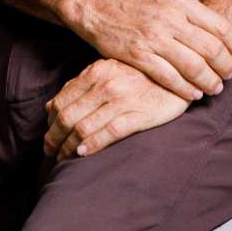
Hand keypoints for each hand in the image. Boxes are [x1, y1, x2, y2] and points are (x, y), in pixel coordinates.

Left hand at [44, 59, 187, 159]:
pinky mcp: (140, 114)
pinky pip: (109, 133)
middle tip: (50, 153)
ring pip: (84, 127)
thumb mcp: (109, 71)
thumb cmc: (143, 75)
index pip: (61, 101)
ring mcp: (123, 99)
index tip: (48, 136)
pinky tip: (82, 154)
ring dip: (68, 147)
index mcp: (96, 72)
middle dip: (54, 139)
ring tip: (62, 158)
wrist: (183, 74)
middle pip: (68, 117)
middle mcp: (106, 84)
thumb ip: (81, 86)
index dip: (49, 123)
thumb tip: (50, 107)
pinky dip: (91, 145)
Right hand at [69, 0, 231, 101]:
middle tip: (230, 75)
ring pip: (192, 65)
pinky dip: (185, 88)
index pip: (220, 26)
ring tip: (216, 88)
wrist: (99, 8)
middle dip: (225, 66)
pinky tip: (193, 94)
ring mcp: (154, 38)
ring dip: (209, 81)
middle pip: (210, 48)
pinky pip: (168, 77)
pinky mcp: (138, 55)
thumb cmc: (139, 4)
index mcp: (181, 3)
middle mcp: (171, 19)